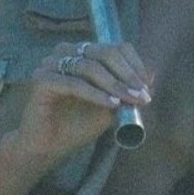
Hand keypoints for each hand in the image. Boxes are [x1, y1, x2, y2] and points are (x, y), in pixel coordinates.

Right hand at [15, 41, 151, 162]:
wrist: (48, 147)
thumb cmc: (77, 125)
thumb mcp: (110, 106)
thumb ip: (127, 89)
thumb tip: (152, 74)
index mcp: (82, 53)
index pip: (114, 47)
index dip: (134, 64)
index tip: (147, 86)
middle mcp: (66, 52)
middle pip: (104, 52)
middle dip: (127, 75)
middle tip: (141, 95)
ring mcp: (51, 64)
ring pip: (89, 66)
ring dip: (114, 84)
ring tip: (129, 100)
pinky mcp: (41, 80)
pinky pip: (73, 83)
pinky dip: (95, 93)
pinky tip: (110, 104)